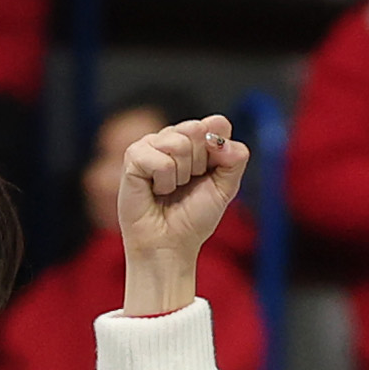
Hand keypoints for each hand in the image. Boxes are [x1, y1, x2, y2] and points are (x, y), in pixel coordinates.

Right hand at [119, 110, 246, 313]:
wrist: (170, 246)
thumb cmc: (193, 218)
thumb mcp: (226, 187)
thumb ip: (235, 159)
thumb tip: (223, 141)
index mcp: (194, 140)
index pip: (217, 124)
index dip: (218, 151)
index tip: (208, 175)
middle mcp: (172, 136)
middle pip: (197, 130)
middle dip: (199, 164)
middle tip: (187, 184)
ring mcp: (150, 144)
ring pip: (179, 143)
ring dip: (181, 175)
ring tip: (170, 189)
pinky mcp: (133, 157)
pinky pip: (161, 160)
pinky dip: (164, 182)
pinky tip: (155, 191)